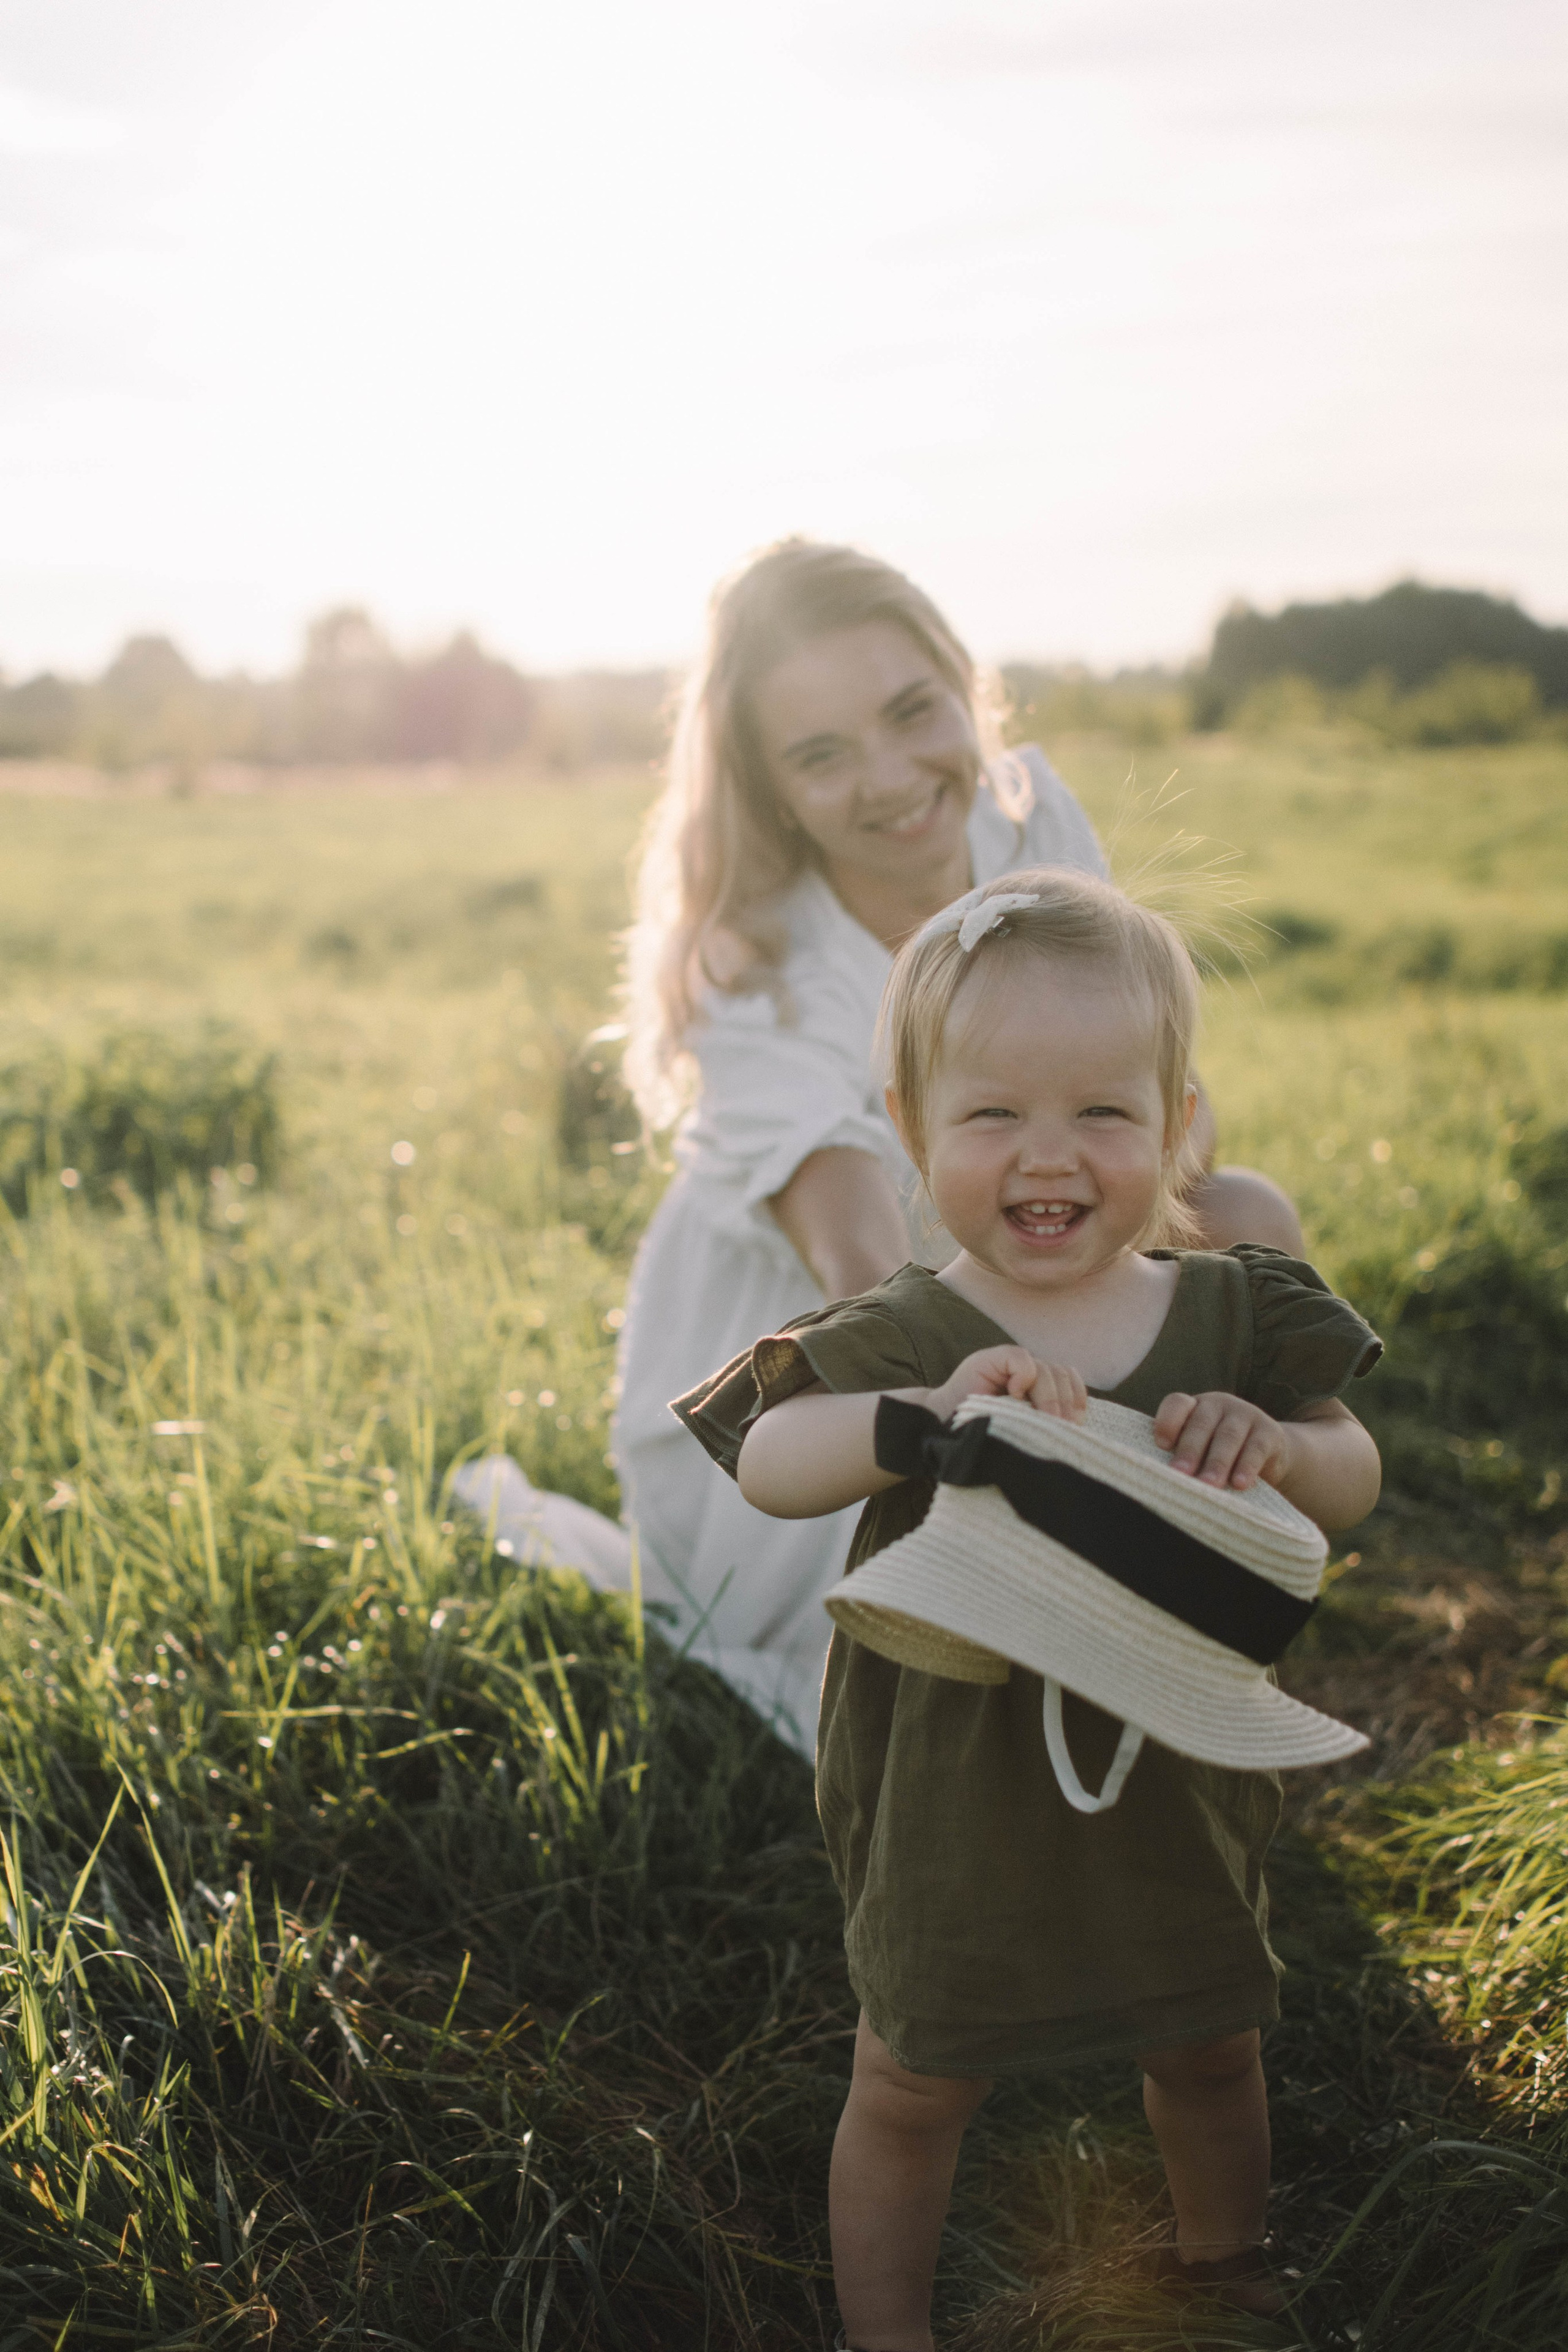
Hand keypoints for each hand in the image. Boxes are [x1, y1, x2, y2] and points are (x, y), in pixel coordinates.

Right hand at [925, 1346, 1086, 1425]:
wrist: (941, 1429)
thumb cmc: (983, 1436)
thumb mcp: (1023, 1431)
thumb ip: (1045, 1423)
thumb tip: (1077, 1428)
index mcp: (1039, 1388)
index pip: (1072, 1382)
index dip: (1078, 1401)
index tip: (1076, 1426)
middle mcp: (1027, 1372)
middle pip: (1062, 1375)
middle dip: (1065, 1403)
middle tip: (1063, 1428)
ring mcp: (1009, 1364)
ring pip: (1046, 1369)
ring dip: (1049, 1396)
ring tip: (1043, 1419)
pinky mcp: (991, 1359)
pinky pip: (1022, 1360)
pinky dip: (1024, 1377)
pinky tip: (1014, 1394)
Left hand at [1153, 1391, 1291, 1490]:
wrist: (1269, 1454)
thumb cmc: (1218, 1455)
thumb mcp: (1200, 1450)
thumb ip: (1182, 1457)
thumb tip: (1163, 1482)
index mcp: (1194, 1406)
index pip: (1177, 1403)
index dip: (1168, 1421)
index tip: (1161, 1445)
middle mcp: (1218, 1404)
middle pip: (1201, 1423)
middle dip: (1190, 1450)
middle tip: (1180, 1474)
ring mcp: (1245, 1414)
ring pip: (1228, 1436)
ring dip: (1217, 1462)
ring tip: (1209, 1485)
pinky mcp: (1269, 1431)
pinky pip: (1256, 1448)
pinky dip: (1247, 1467)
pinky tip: (1240, 1485)